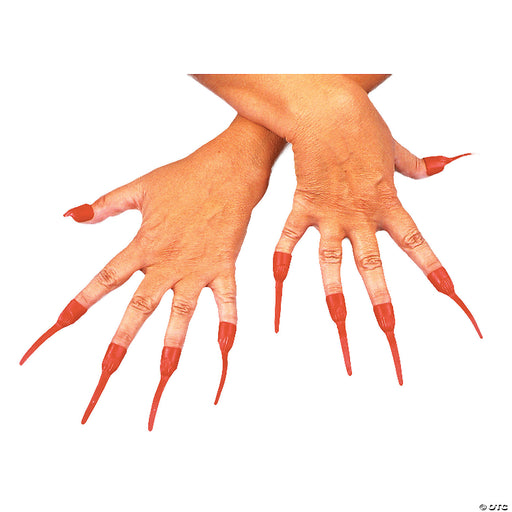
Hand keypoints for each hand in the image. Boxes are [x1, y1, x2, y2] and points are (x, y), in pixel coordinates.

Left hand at [20, 116, 283, 428]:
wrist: (229, 168)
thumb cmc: (186, 176)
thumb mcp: (140, 187)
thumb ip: (105, 204)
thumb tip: (71, 214)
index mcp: (143, 245)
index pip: (102, 281)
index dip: (76, 306)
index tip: (54, 330)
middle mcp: (167, 262)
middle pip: (138, 308)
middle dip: (119, 342)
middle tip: (104, 373)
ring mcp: (197, 268)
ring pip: (180, 312)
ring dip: (172, 345)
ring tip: (163, 375)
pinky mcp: (224, 266)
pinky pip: (227, 300)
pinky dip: (228, 324)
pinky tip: (225, 349)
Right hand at [272, 78, 480, 382]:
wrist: (326, 109)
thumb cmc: (361, 124)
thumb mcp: (393, 147)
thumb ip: (411, 163)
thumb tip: (429, 169)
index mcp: (387, 202)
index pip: (416, 241)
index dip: (432, 268)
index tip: (449, 292)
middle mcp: (361, 215)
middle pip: (373, 264)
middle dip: (382, 298)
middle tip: (389, 330)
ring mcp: (331, 214)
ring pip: (333, 260)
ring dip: (335, 292)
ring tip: (339, 319)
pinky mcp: (303, 205)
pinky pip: (290, 236)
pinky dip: (284, 258)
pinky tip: (278, 280)